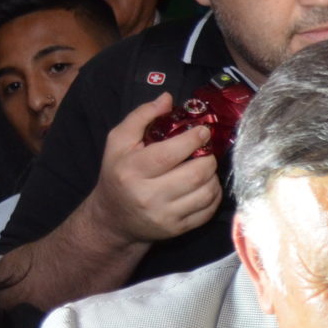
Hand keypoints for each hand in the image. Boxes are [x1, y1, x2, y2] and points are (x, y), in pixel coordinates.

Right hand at [86, 95, 222, 243]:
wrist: (113, 218)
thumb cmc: (118, 173)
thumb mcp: (119, 141)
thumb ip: (141, 116)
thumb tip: (168, 98)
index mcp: (131, 170)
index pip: (170, 153)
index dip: (193, 139)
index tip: (202, 131)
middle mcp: (148, 195)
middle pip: (195, 174)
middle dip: (208, 158)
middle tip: (206, 151)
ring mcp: (164, 216)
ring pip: (206, 193)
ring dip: (213, 176)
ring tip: (206, 167)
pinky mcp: (177, 229)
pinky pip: (208, 210)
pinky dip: (214, 195)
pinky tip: (206, 185)